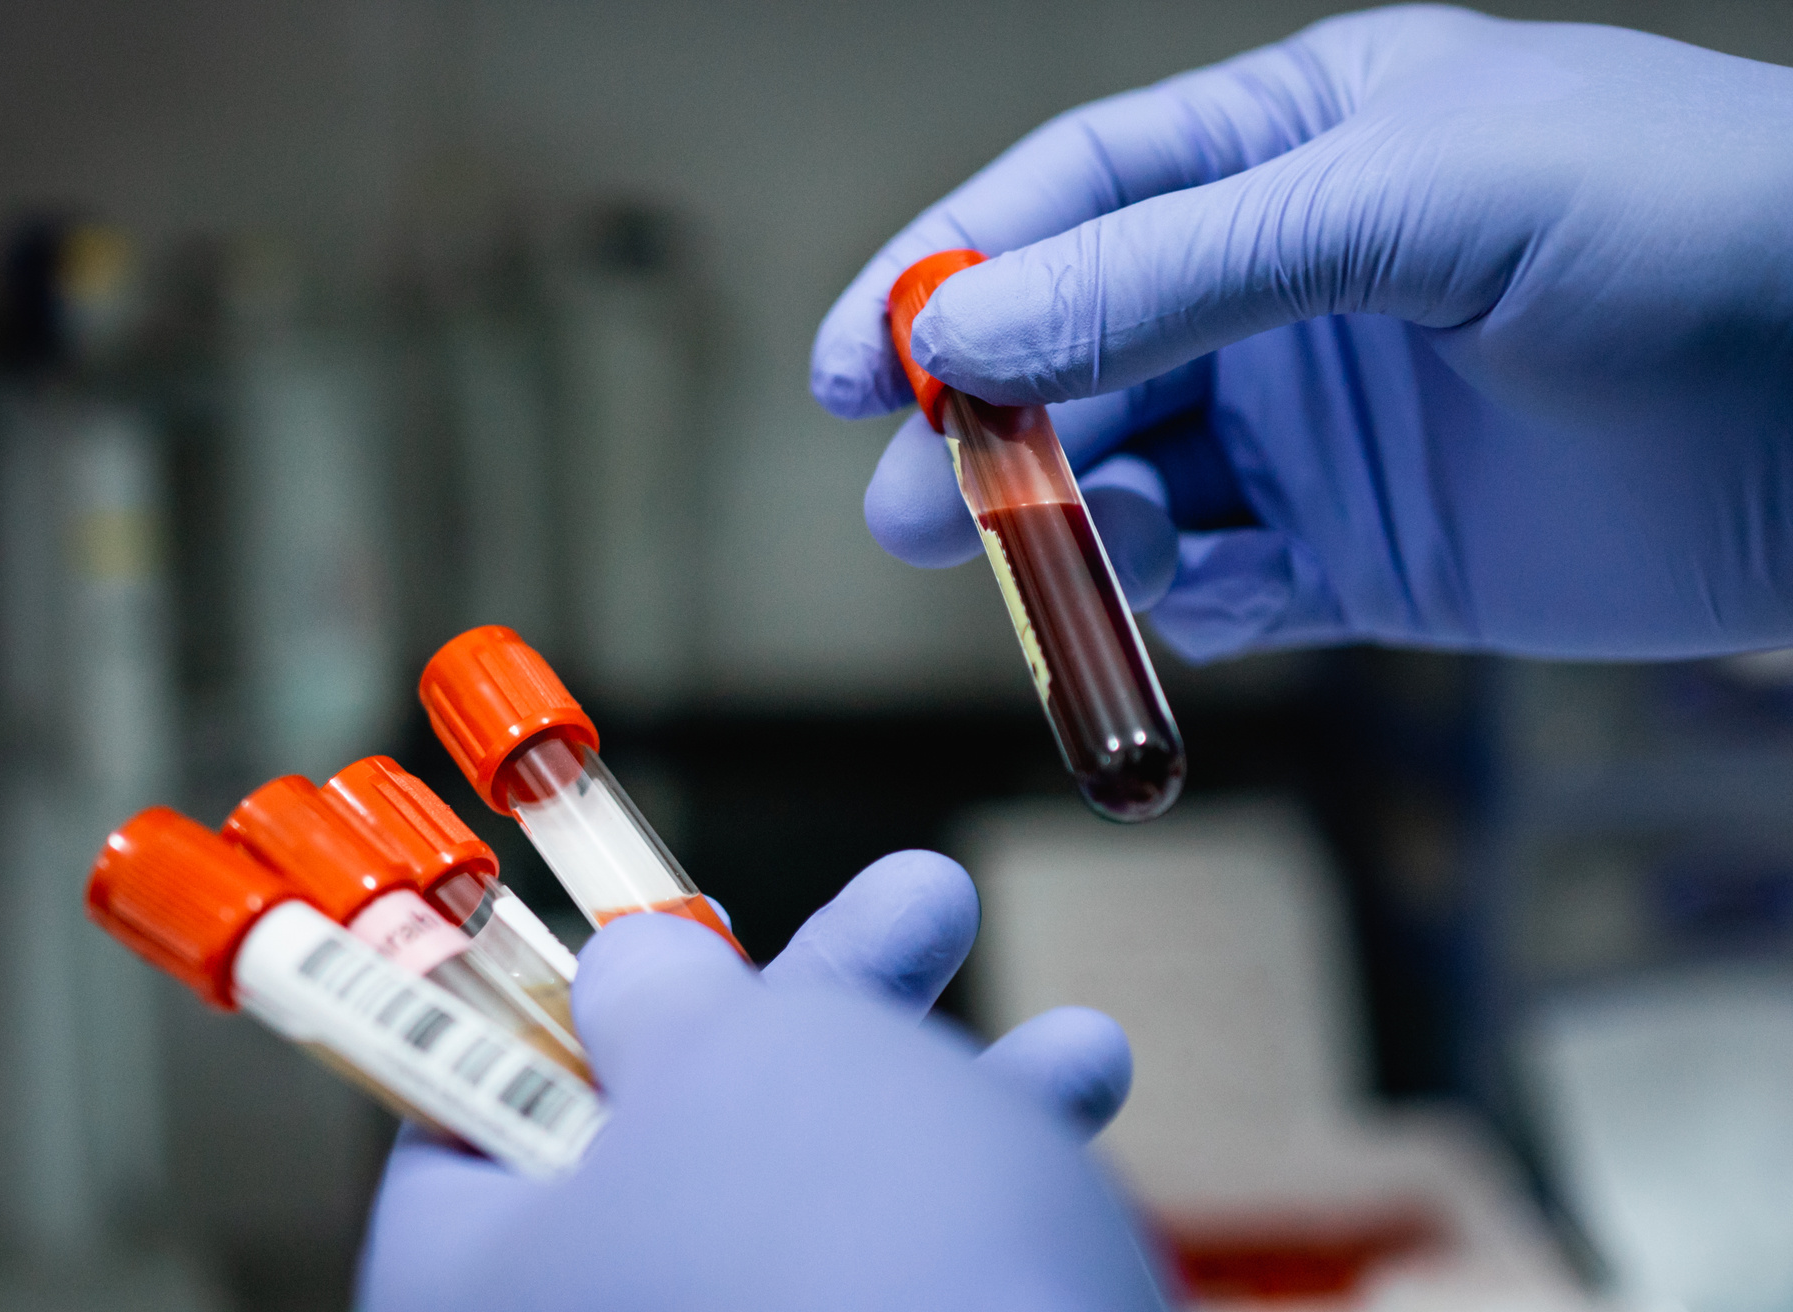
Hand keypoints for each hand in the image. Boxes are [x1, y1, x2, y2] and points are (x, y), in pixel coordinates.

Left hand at [357, 851, 1161, 1311]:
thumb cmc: (828, 1242)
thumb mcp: (722, 1050)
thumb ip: (659, 993)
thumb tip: (630, 978)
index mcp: (478, 1279)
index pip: (470, 1115)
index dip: (572, 995)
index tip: (673, 924)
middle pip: (679, 1139)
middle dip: (832, 1006)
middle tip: (929, 910)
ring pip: (817, 1208)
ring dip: (951, 1099)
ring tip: (1079, 1049)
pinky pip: (892, 1279)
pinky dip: (981, 1201)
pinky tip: (1079, 1131)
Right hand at [813, 5, 1792, 661]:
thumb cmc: (1679, 231)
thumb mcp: (1412, 201)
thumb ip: (1175, 270)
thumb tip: (961, 333)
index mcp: (1298, 141)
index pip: (1072, 195)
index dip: (949, 275)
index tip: (856, 369)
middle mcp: (1290, 281)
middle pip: (1077, 350)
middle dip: (984, 429)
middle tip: (906, 510)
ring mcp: (1323, 423)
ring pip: (1132, 475)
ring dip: (1065, 522)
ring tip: (1026, 557)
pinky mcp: (1366, 552)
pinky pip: (1223, 577)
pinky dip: (1173, 592)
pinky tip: (1176, 587)